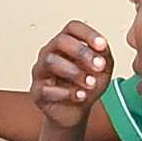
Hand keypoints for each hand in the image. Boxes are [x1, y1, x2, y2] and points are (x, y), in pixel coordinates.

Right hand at [32, 21, 113, 138]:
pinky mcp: (36, 92)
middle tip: (99, 67)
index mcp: (66, 43)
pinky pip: (45, 89)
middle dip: (82, 53)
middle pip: (60, 41)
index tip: (102, 46)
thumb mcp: (103, 70)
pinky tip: (80, 96)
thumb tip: (102, 48)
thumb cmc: (86, 86)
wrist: (76, 113)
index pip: (73, 28)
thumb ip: (105, 56)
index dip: (88, 34)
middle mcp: (50, 53)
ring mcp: (40, 72)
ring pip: (50, 62)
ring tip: (90, 84)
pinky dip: (66, 93)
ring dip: (74, 72)